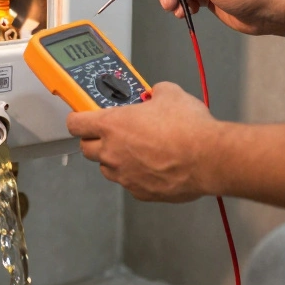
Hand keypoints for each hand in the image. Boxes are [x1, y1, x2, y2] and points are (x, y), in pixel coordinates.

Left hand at [66, 83, 218, 202]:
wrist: (209, 158)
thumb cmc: (189, 129)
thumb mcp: (171, 94)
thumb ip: (156, 93)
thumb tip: (156, 94)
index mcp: (113, 125)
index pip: (75, 123)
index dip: (78, 119)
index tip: (82, 117)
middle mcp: (112, 152)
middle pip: (86, 149)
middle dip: (94, 140)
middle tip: (111, 133)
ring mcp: (125, 175)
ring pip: (106, 168)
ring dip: (114, 159)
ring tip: (136, 150)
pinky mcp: (140, 192)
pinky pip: (129, 183)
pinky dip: (136, 175)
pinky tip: (152, 166)